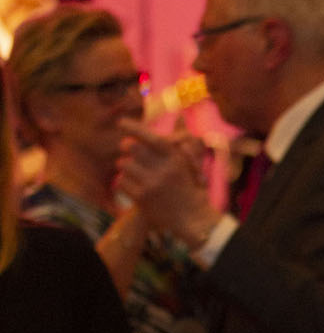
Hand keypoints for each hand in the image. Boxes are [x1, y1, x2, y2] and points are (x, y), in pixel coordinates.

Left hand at [117, 126, 218, 249]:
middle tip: (128, 150)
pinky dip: (124, 183)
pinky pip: (122, 182)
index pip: (151, 137)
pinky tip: (133, 186)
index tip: (121, 122)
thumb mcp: (190, 162)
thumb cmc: (190, 187)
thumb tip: (180, 115)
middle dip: (126, 147)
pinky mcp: (142, 198)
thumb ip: (182, 138)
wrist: (193, 217)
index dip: (134, 127)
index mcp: (175, 158)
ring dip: (125, 167)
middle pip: (132, 147)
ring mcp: (151, 185)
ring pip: (124, 164)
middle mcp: (163, 170)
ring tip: (133, 171)